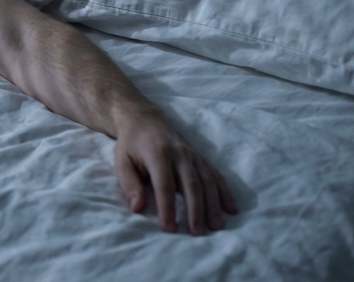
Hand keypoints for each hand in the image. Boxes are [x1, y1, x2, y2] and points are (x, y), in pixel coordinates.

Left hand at [113, 111, 237, 233]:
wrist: (145, 120)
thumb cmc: (131, 145)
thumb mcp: (122, 162)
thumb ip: (129, 184)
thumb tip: (137, 208)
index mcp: (157, 154)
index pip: (164, 185)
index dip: (167, 207)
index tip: (169, 228)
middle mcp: (179, 154)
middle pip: (191, 184)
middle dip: (195, 210)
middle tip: (198, 233)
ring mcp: (192, 155)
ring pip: (207, 181)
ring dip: (213, 205)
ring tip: (216, 226)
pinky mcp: (200, 157)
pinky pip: (216, 175)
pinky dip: (225, 192)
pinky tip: (231, 209)